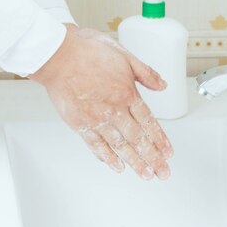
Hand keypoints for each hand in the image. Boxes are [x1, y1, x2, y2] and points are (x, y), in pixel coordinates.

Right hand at [29, 25, 173, 179]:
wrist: (58, 57)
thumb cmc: (86, 52)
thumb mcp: (124, 54)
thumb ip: (145, 72)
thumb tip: (161, 84)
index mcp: (127, 93)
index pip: (149, 121)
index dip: (160, 139)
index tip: (167, 152)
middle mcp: (113, 110)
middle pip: (138, 139)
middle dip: (152, 158)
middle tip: (162, 172)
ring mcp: (96, 119)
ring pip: (119, 146)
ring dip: (134, 162)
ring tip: (145, 174)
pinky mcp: (79, 124)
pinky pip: (96, 145)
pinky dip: (107, 157)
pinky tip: (115, 165)